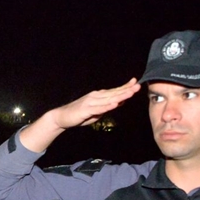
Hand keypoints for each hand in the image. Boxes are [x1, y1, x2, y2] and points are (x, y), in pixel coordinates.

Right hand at [19, 79, 141, 152]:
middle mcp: (95, 97)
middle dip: (126, 90)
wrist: (61, 117)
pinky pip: (99, 108)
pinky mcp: (86, 110)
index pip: (114, 90)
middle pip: (113, 93)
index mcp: (98, 96)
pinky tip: (115, 104)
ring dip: (120, 96)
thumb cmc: (78, 115)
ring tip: (131, 93)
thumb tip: (118, 103)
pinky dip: (108, 106)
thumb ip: (106, 107)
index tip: (135, 82)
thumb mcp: (96, 112)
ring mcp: (91, 102)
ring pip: (108, 99)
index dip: (125, 86)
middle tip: (138, 86)